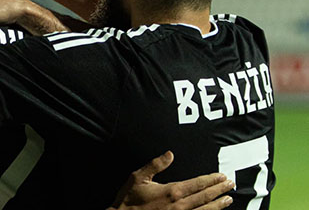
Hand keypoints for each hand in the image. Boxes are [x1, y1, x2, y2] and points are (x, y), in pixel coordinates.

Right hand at [108, 151, 233, 209]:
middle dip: (219, 190)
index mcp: (172, 191)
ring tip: (228, 200)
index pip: (198, 184)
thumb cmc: (129, 199)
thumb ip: (156, 164)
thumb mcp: (138, 177)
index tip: (222, 176)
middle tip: (231, 185)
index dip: (212, 180)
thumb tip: (170, 154)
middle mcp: (180, 205)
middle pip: (205, 197)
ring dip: (218, 205)